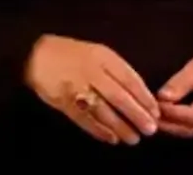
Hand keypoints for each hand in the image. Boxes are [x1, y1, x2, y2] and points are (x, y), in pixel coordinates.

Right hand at [24, 34, 159, 144]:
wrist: (37, 55)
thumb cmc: (72, 55)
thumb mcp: (97, 53)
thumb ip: (116, 71)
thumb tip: (140, 95)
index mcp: (102, 57)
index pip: (129, 78)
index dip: (144, 97)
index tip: (156, 111)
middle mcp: (91, 71)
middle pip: (119, 96)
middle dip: (137, 115)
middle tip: (150, 129)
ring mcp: (77, 87)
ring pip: (103, 111)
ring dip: (121, 126)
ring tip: (133, 138)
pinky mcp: (64, 102)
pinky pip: (85, 119)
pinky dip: (99, 131)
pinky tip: (111, 138)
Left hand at [157, 46, 192, 137]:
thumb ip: (182, 82)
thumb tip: (162, 97)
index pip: (192, 116)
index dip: (172, 113)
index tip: (155, 104)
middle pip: (192, 128)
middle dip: (169, 125)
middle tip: (149, 117)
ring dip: (173, 127)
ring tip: (155, 118)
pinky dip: (181, 125)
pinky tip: (168, 118)